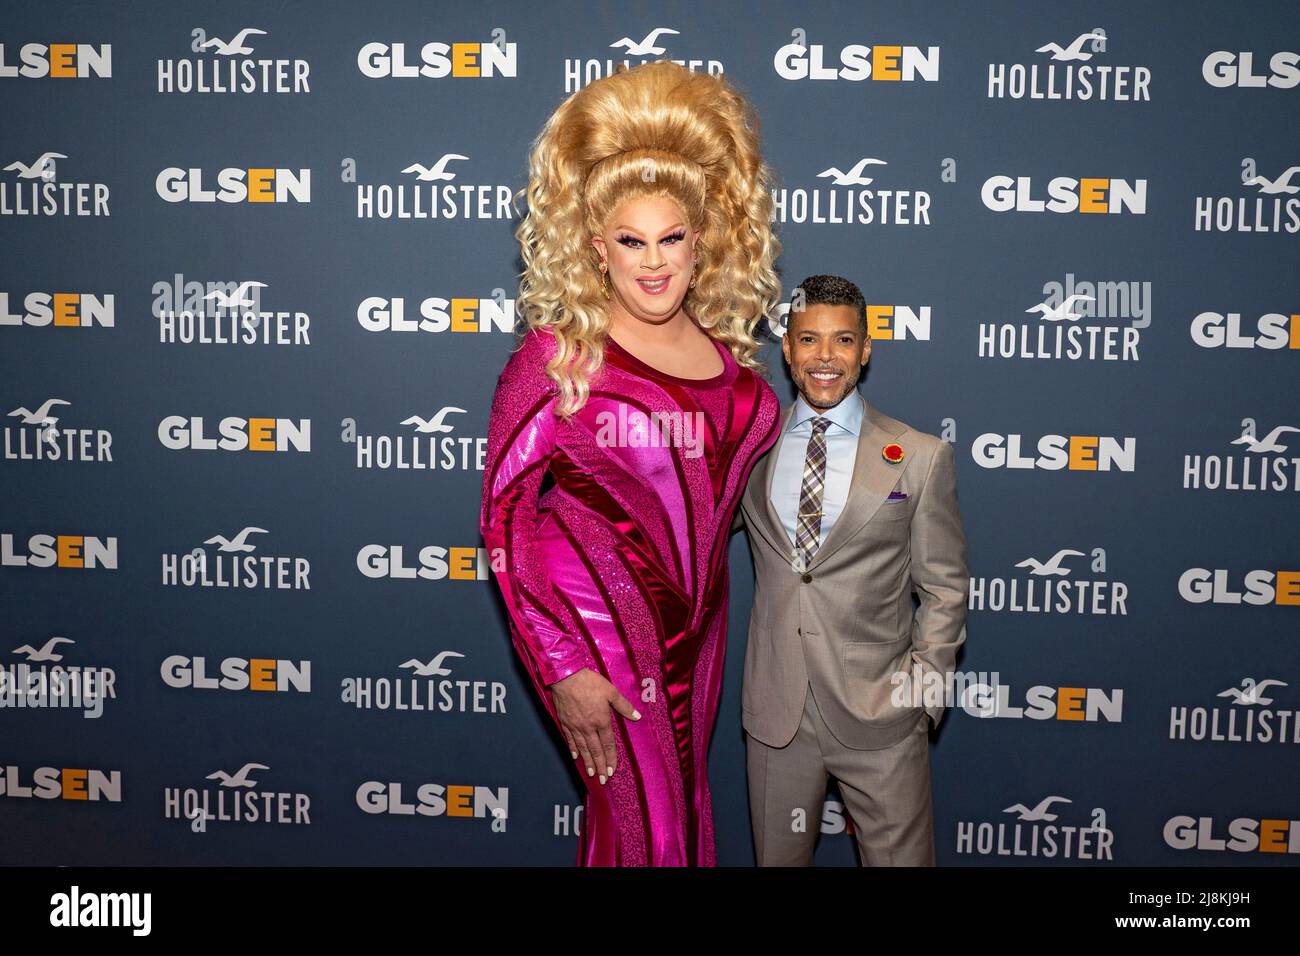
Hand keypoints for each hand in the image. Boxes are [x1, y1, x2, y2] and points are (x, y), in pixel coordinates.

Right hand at [549, 668, 640, 784]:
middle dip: (600, 766)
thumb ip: (624, 706)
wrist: (566, 677)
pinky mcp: (565, 723)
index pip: (608, 744)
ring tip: (591, 774)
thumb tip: (637, 716)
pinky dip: (574, 749)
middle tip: (603, 780)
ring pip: (583, 748)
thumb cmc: (590, 682)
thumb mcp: (611, 691)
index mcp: (601, 720)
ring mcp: (575, 726)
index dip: (611, 758)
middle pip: (595, 751)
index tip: (612, 770)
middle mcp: (588, 727)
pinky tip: (576, 757)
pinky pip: (570, 740)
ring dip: (588, 762)